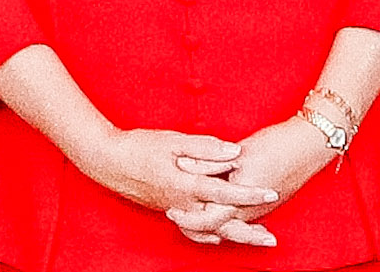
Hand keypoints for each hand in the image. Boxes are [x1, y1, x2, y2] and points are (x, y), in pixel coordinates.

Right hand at [73, 125, 278, 228]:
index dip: (250, 193)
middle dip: (249, 232)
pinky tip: (220, 234)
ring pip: (210, 230)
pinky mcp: (169, 210)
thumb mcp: (173, 141)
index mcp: (187, 186)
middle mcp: (184, 204)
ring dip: (234, 235)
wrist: (108, 162)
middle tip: (271, 238)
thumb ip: (205, 148)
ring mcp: (176, 210)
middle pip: (223, 225)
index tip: (271, 192)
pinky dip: (211, 233)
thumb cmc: (139, 147)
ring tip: (255, 238)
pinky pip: (195, 229)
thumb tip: (235, 152)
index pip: (226, 193)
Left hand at [164, 116, 334, 248]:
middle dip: (194, 227)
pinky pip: (240, 219)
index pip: (208, 219)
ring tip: (189, 222)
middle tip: (175, 219)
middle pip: (216, 228)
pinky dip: (224, 220)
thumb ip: (210, 162)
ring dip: (209, 226)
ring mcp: (258, 210)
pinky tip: (215, 218)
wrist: (308, 147)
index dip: (187, 218)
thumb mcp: (239, 154)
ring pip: (228, 226)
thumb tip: (184, 164)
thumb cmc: (275, 147)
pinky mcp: (264, 204)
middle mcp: (250, 211)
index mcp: (241, 200)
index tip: (171, 211)